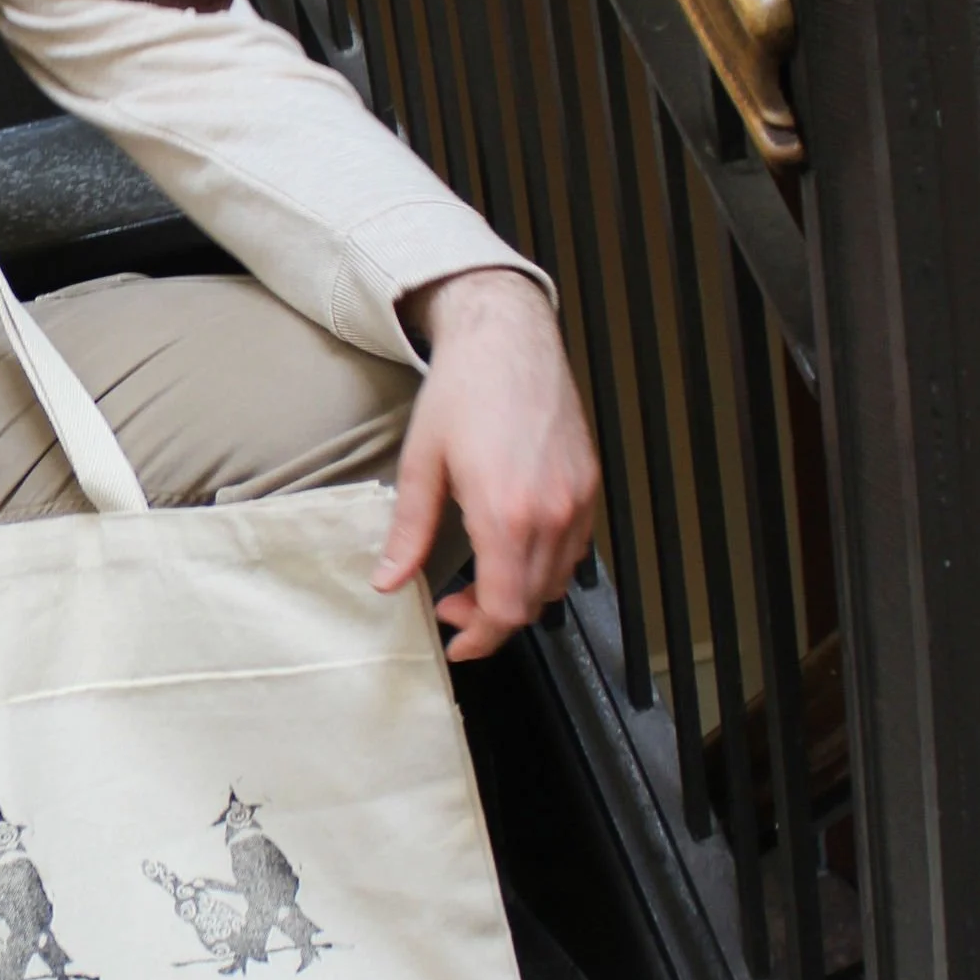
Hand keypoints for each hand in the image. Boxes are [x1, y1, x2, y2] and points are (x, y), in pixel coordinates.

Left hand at [374, 268, 598, 661]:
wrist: (508, 337)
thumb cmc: (464, 389)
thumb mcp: (421, 463)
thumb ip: (408, 532)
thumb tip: (389, 581)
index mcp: (506, 511)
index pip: (505, 608)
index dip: (480, 638)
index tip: (457, 643)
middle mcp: (552, 511)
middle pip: (532, 603)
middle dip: (491, 617)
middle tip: (454, 604)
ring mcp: (578, 499)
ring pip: (557, 581)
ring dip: (520, 593)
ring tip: (482, 575)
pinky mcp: (590, 485)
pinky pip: (576, 549)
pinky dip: (546, 563)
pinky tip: (514, 546)